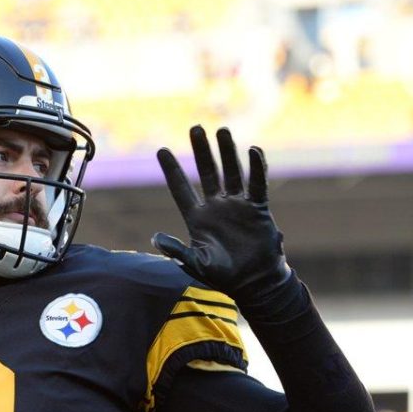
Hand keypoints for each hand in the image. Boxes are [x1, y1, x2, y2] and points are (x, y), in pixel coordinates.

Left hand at [151, 125, 291, 304]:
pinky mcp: (257, 209)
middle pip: (206, 173)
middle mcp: (216, 207)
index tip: (161, 150)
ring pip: (231, 173)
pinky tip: (253, 150)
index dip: (171, 170)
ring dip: (227, 152)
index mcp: (197, 218)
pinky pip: (258, 184)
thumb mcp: (196, 264)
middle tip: (195, 128)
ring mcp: (237, 206)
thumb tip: (155, 239)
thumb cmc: (224, 277)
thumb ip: (177, 251)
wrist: (254, 283)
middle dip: (201, 151)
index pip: (181, 189)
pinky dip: (257, 168)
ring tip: (222, 131)